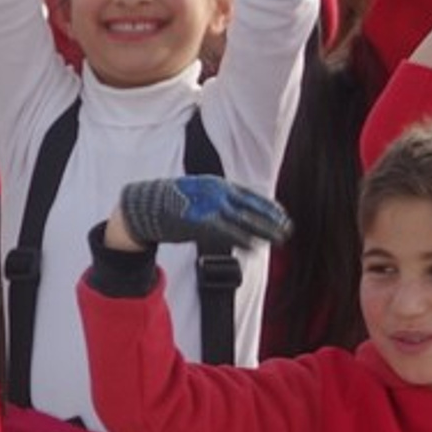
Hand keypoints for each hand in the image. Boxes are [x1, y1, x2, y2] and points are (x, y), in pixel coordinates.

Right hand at [114, 175, 291, 252]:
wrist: (143, 207)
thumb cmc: (171, 203)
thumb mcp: (199, 195)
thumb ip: (218, 201)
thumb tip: (236, 211)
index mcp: (217, 185)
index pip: (249, 195)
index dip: (268, 207)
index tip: (283, 215)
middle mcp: (216, 194)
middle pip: (250, 208)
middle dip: (270, 220)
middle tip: (287, 230)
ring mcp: (208, 207)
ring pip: (242, 221)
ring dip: (262, 231)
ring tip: (278, 240)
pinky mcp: (199, 222)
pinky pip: (226, 232)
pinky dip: (241, 240)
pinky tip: (254, 246)